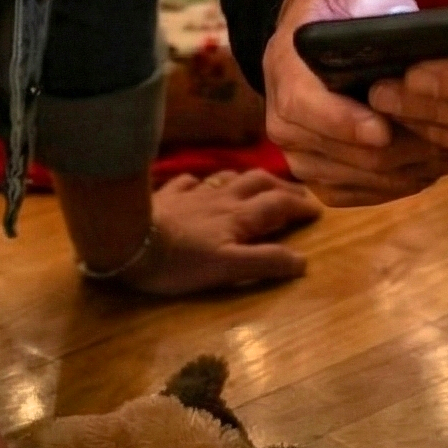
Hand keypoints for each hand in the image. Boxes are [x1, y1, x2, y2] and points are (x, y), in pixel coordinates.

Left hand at [119, 168, 319, 294]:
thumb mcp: (227, 269)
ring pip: (227, 178)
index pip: (277, 206)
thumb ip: (265, 262)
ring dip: (247, 179)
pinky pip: (189, 182)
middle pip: (257, 184)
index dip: (299, 206)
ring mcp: (193, 195)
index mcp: (238, 218)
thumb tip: (303, 260)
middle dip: (281, 187)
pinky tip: (199, 184)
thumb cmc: (180, 261)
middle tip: (297, 194)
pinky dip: (202, 182)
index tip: (318, 209)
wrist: (129, 240)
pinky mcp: (168, 196)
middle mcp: (220, 200)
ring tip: (257, 184)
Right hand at [263, 0, 447, 206]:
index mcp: (283, 66)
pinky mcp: (327, 177)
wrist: (331, 28)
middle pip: (338, 154)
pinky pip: (368, 195)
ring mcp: (303, 153)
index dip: (341, 122)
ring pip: (359, 180)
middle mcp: (283, 118)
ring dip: (408, 168)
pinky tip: (436, 159)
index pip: (302, 107)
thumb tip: (396, 15)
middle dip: (396, 148)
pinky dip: (405, 182)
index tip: (383, 128)